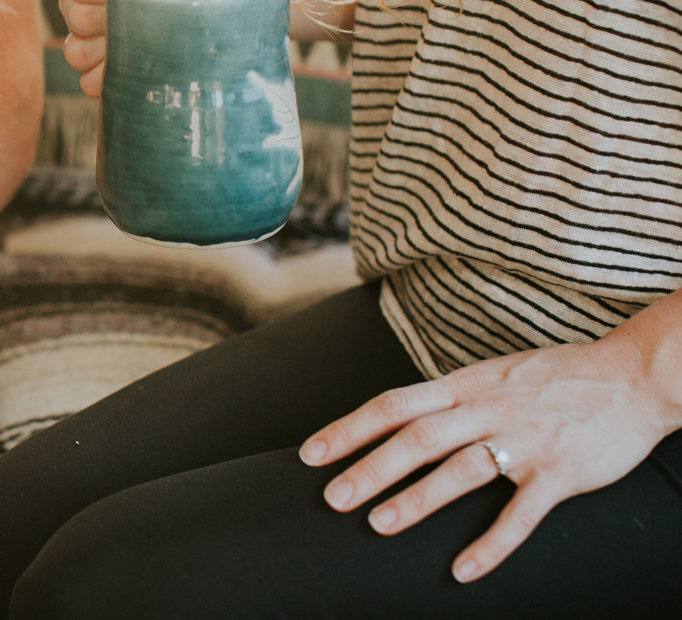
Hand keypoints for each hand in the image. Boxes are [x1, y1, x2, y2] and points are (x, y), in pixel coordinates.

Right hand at [50, 0, 201, 96]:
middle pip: (75, 16)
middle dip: (112, 14)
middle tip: (148, 8)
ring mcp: (88, 35)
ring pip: (76, 52)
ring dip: (109, 48)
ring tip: (143, 37)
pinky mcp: (101, 65)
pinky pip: (87, 81)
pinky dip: (108, 78)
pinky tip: (136, 66)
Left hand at [300, 338, 666, 581]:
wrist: (634, 374)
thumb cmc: (555, 377)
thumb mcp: (490, 374)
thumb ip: (447, 395)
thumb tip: (398, 415)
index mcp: (464, 386)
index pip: (393, 404)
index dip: (349, 429)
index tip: (311, 454)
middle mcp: (487, 409)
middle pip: (417, 437)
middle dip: (370, 467)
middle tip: (332, 497)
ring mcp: (524, 440)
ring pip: (462, 470)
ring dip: (419, 498)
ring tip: (379, 524)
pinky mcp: (562, 472)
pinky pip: (522, 513)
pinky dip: (492, 543)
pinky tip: (464, 569)